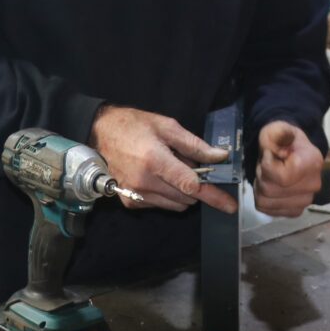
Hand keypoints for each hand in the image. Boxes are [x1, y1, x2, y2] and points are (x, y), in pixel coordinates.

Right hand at [89, 106, 237, 213]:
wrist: (99, 133)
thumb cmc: (134, 125)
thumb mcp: (166, 126)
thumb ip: (194, 144)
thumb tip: (220, 157)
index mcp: (155, 161)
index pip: (191, 185)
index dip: (213, 195)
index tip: (230, 205)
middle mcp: (145, 182)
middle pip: (186, 198)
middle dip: (194, 185)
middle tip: (185, 164)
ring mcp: (135, 194)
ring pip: (175, 205)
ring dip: (181, 192)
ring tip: (168, 169)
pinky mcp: (129, 201)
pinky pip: (160, 205)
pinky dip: (166, 196)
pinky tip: (156, 177)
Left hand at [254, 121, 322, 216]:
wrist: (290, 152)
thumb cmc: (282, 140)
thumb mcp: (277, 130)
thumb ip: (280, 132)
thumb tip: (284, 135)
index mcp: (312, 163)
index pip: (282, 177)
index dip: (267, 165)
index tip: (269, 154)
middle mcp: (313, 185)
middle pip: (270, 190)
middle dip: (261, 175)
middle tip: (266, 164)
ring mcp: (305, 201)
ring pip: (265, 200)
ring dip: (259, 186)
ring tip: (267, 174)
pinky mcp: (295, 211)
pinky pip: (266, 209)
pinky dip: (262, 197)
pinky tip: (270, 185)